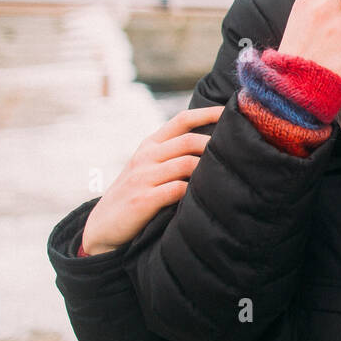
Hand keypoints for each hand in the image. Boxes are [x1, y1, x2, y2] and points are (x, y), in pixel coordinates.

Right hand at [81, 105, 223, 255]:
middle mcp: (145, 157)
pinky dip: (196, 192)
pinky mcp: (143, 199)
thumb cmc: (135, 196)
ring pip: (187, 163)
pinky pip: (178, 189)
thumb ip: (173, 155)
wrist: (101, 228)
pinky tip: (208, 198)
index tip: (233, 112)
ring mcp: (143, 177)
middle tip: (239, 153)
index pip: (182, 120)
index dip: (208, 113)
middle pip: (189, 141)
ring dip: (209, 169)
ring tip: (229, 175)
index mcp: (149, 145)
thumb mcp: (148, 168)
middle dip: (216, 145)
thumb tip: (216, 146)